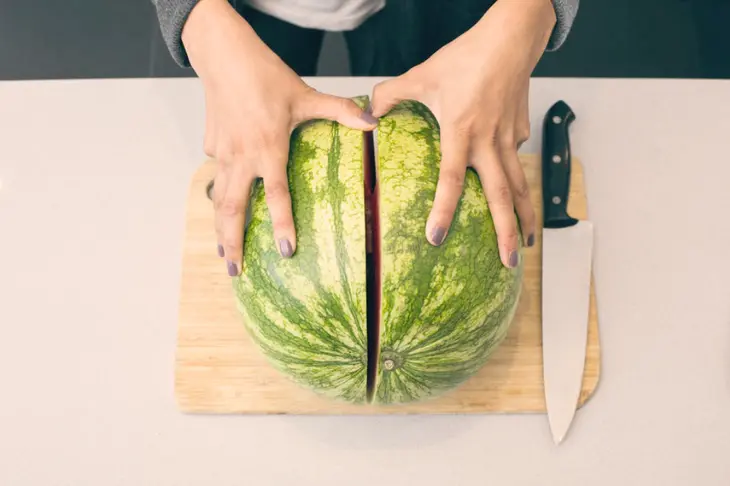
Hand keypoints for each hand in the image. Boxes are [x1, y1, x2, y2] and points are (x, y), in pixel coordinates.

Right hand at [182, 0, 377, 275]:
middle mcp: (242, 157)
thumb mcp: (306, 95)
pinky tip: (223, 205)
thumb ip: (340, 111)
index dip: (282, 224)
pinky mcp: (212, 145)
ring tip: (223, 254)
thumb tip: (373, 122)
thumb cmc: (266, 76)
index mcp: (269, 148)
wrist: (224, 55)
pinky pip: (216, 175)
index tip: (285, 252)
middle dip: (232, 242)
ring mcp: (223, 153)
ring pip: (219, 198)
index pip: (277, 194)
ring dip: (220, 228)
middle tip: (235, 271)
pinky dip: (218, 194)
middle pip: (233, 208)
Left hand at [369, 0, 556, 267]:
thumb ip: (390, 95)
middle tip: (507, 262)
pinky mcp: (521, 130)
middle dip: (505, 232)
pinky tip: (513, 189)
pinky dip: (517, 178)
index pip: (450, 179)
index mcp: (461, 131)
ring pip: (519, 185)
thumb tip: (366, 113)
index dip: (442, 210)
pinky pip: (516, 159)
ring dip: (523, 216)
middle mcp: (489, 142)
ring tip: (526, 244)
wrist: (511, 38)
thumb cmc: (466, 56)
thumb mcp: (421, 74)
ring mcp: (509, 138)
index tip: (436, 238)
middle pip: (500, 195)